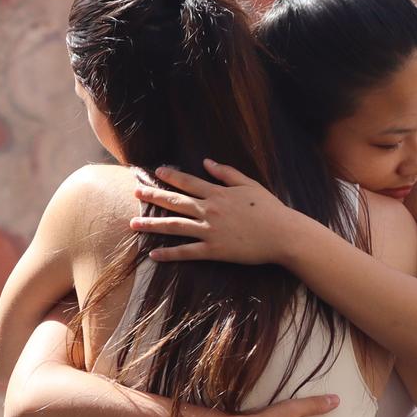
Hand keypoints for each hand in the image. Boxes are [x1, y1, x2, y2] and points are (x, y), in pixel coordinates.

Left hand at [126, 160, 300, 265]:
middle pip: (175, 202)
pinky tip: (153, 254)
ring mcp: (210, 231)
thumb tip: (207, 162)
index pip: (188, 182)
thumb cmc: (269, 209)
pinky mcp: (213, 250)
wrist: (283, 234)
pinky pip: (186, 252)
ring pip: (174, 226)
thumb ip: (227, 173)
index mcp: (218, 193)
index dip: (170, 176)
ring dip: (152, 225)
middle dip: (153, 197)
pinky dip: (169, 254)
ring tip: (133, 224)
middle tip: (135, 193)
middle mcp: (209, 210)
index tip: (156, 172)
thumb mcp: (250, 184)